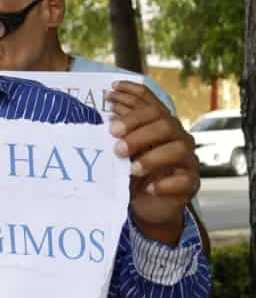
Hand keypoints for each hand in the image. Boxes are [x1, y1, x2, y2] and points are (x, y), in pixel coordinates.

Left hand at [109, 81, 199, 244]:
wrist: (147, 207)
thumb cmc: (134, 175)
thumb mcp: (124, 152)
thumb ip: (120, 135)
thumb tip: (108, 116)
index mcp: (162, 128)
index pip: (153, 106)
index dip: (134, 94)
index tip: (110, 91)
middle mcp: (178, 139)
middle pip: (165, 124)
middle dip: (138, 129)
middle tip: (114, 141)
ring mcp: (187, 161)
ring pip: (178, 149)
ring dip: (151, 157)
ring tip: (130, 168)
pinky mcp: (190, 184)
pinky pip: (184, 180)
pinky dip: (164, 184)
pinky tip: (149, 188)